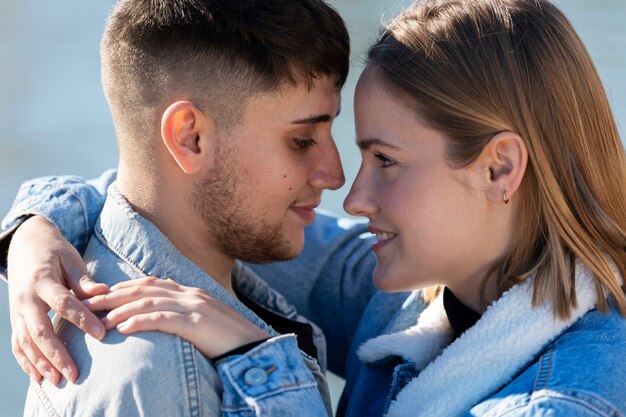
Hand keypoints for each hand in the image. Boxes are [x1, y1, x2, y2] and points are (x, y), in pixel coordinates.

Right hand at [8, 216, 108, 383]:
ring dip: (41, 364)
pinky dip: (26, 361)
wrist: (25, 245)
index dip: (83, 319)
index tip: (102, 334)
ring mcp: (17, 310)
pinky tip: (39, 377)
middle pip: (40, 331)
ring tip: (58, 381)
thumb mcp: (71, 259)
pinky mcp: (15, 317)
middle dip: (57, 355)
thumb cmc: (55, 252)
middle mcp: (26, 298)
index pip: (64, 304)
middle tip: (75, 374)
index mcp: (43, 281)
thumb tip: (105, 292)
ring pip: (26, 342)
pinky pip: (17, 343)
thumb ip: (84, 280)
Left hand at [83, 277, 269, 358]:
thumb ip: (185, 313)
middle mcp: (190, 294)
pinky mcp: (196, 323)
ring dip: (121, 310)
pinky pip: (163, 319)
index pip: (151, 283)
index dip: (124, 287)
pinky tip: (124, 328)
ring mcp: (193, 307)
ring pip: (149, 302)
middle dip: (114, 295)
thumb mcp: (205, 320)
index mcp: (191, 292)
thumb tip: (163, 317)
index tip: (103, 294)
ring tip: (100, 319)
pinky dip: (141, 321)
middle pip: (144, 289)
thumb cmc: (228, 338)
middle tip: (89, 303)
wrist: (254, 346)